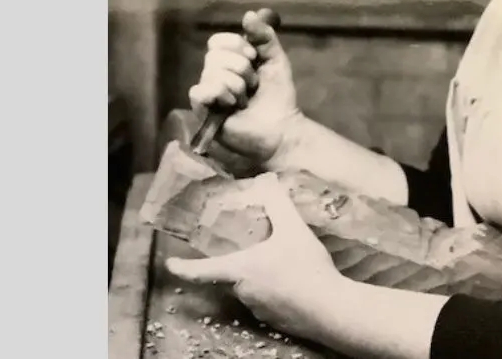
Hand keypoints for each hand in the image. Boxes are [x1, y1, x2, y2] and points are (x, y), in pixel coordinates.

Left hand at [165, 173, 342, 339]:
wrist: (331, 309)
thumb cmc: (305, 268)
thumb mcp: (293, 229)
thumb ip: (279, 204)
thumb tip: (268, 180)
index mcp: (240, 270)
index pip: (202, 270)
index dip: (183, 267)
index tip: (170, 264)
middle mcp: (243, 292)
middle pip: (232, 275)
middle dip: (240, 263)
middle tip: (257, 248)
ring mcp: (259, 310)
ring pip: (252, 288)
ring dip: (261, 276)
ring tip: (283, 262)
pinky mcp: (276, 321)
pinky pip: (270, 302)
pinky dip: (277, 291)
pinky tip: (296, 281)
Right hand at [188, 10, 304, 164]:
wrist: (282, 128)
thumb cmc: (278, 96)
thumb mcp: (276, 60)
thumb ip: (264, 37)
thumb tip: (249, 14)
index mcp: (229, 61)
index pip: (218, 41)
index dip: (236, 46)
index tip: (254, 57)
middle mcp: (214, 74)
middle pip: (214, 56)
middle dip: (242, 69)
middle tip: (253, 86)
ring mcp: (207, 93)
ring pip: (212, 73)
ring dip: (237, 86)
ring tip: (245, 100)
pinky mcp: (202, 111)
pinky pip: (201, 91)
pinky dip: (221, 95)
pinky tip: (231, 107)